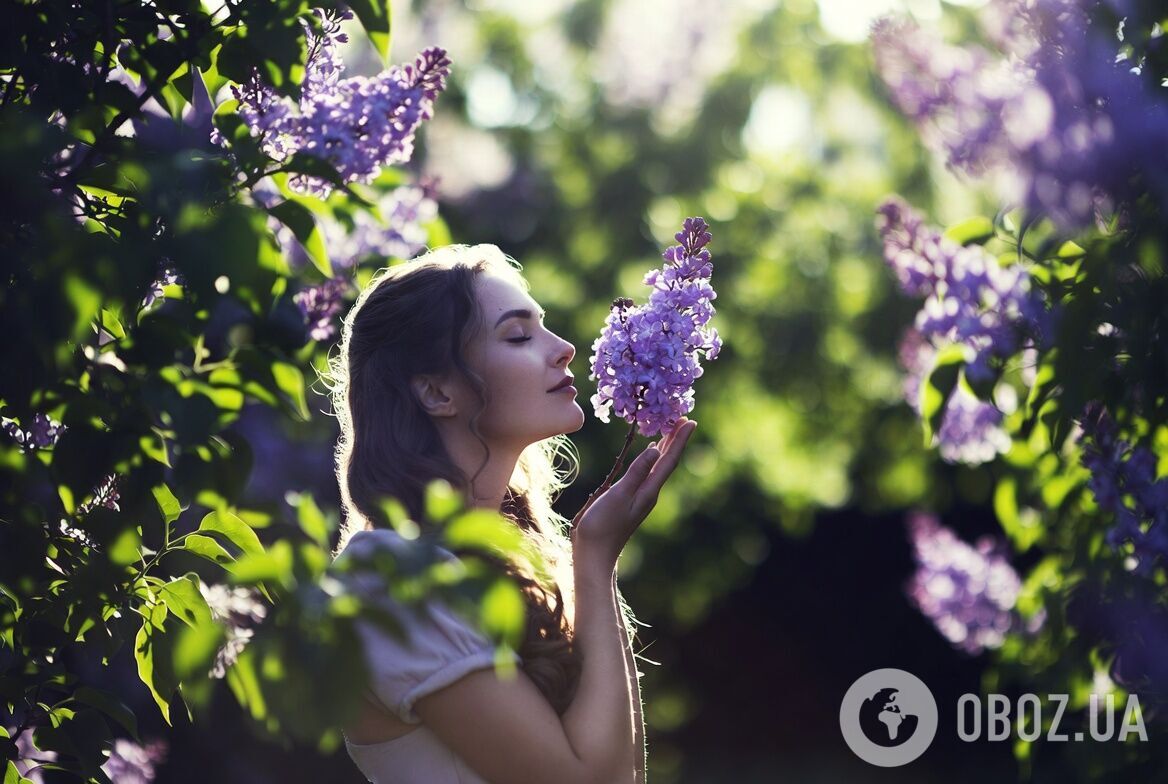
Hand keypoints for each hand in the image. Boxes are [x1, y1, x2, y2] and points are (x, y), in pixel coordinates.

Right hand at [571, 418, 697, 569]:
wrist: (595, 553)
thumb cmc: (602, 526)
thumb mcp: (618, 496)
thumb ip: (636, 472)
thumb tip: (654, 450)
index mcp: (649, 490)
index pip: (668, 460)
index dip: (679, 440)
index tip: (690, 421)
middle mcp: (649, 492)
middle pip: (667, 461)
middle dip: (676, 440)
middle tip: (683, 419)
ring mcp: (641, 496)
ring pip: (659, 466)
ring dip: (666, 447)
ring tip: (670, 430)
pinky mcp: (631, 498)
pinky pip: (648, 471)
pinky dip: (653, 457)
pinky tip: (651, 452)